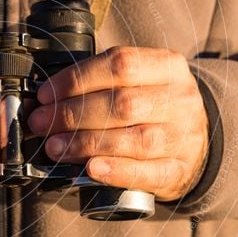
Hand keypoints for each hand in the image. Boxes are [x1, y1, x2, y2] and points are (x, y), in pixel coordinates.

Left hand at [28, 46, 208, 201]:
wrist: (196, 142)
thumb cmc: (153, 108)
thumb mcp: (140, 81)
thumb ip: (102, 82)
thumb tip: (47, 96)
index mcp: (168, 67)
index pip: (120, 64)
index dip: (77, 79)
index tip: (45, 94)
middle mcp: (180, 100)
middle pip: (123, 103)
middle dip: (73, 113)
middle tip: (41, 123)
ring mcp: (184, 137)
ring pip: (135, 139)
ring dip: (86, 143)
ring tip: (55, 147)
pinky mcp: (180, 170)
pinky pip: (148, 172)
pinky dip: (117, 170)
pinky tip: (91, 168)